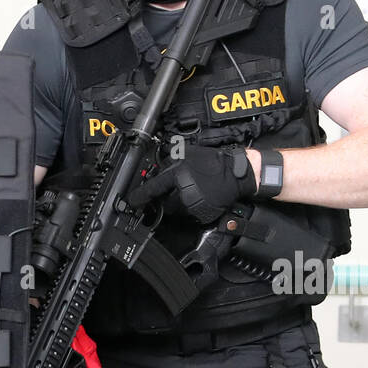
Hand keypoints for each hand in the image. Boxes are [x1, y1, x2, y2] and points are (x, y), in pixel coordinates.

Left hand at [127, 144, 255, 224]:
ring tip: (191, 191)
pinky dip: (189, 208)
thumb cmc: (214, 162)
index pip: (153, 188)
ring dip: (178, 203)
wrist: (237, 174)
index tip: (131, 202)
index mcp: (178, 175)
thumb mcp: (189, 152)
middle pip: (164, 202)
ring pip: (175, 209)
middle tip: (176, 190)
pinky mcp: (201, 214)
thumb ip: (171, 158)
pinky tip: (199, 197)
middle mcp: (183, 192)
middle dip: (166, 198)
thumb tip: (158, 163)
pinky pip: (188, 214)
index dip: (140, 196)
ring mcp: (192, 205)